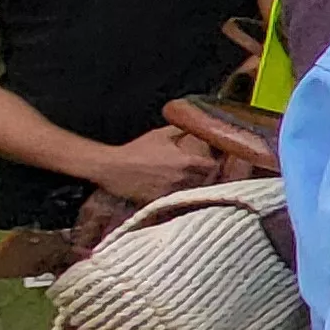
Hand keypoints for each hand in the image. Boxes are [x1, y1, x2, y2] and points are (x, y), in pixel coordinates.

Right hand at [84, 128, 215, 207]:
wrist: (112, 167)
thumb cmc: (136, 149)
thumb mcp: (159, 135)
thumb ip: (180, 131)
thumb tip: (194, 126)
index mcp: (185, 161)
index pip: (213, 166)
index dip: (216, 165)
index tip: (214, 164)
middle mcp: (182, 178)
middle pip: (206, 181)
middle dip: (208, 178)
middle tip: (206, 176)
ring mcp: (172, 191)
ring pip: (194, 193)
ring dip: (196, 189)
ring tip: (194, 186)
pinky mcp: (161, 201)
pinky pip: (177, 202)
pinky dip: (181, 199)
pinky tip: (180, 196)